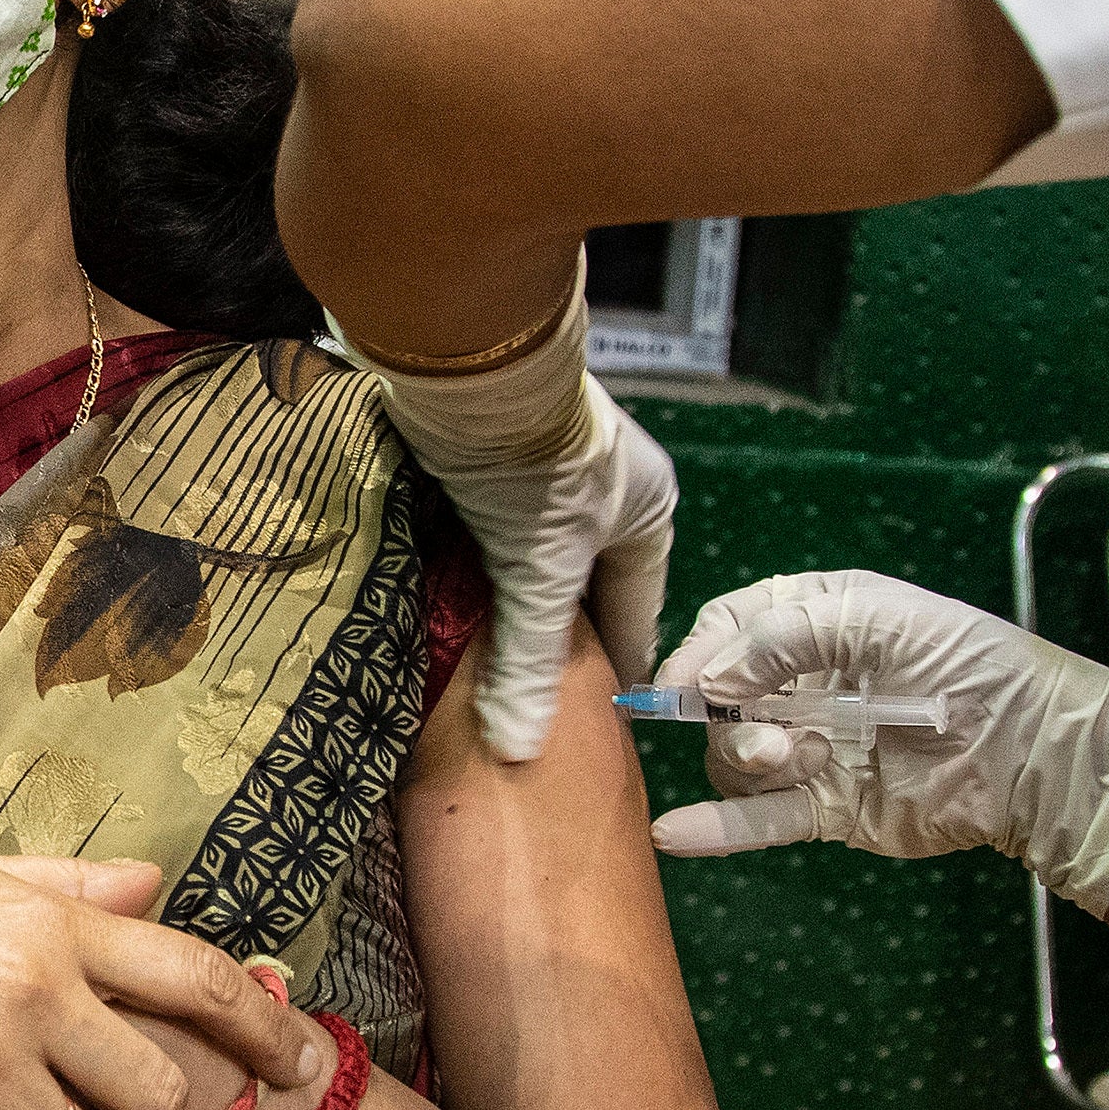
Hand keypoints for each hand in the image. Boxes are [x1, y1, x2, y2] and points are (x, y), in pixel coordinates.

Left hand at [344, 271, 677, 753]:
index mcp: (650, 513)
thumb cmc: (530, 468)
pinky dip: (486, 563)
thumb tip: (520, 750)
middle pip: (589, 584)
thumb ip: (529, 661)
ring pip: (544, 555)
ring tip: (490, 659)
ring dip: (517, 598)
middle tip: (531, 697)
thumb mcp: (538, 571)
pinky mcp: (509, 453)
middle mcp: (616, 488)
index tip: (594, 721)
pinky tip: (458, 600)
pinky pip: (507, 527)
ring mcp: (563, 467)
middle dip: (560, 635)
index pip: (637, 612)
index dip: (613, 667)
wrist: (468, 359)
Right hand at [645, 569, 1108, 909]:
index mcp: (816, 622)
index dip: (698, 652)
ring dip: (743, 760)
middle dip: (726, 714)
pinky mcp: (828, 808)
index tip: (680, 684)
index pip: (729, 627)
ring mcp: (813, 749)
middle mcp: (804, 684)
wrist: (1035, 751)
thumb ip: (788, 635)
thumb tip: (709, 679)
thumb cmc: (968, 664)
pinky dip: (717, 827)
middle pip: (722, 698)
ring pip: (736, 758)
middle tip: (768, 734)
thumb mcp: (880, 618)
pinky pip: (760, 819)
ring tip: (793, 762)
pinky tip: (674, 833)